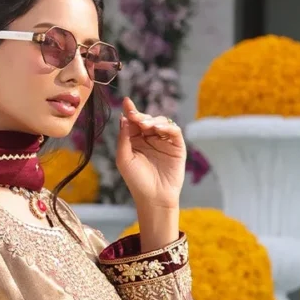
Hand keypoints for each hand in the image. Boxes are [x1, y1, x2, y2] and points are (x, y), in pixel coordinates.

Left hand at [115, 96, 186, 212]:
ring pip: (161, 122)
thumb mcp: (124, 158)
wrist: (153, 198)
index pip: (134, 122)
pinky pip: (174, 131)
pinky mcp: (176, 146)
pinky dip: (167, 127)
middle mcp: (150, 139)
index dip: (131, 111)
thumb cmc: (136, 181)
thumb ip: (123, 138)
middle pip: (147, 119)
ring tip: (146, 125)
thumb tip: (123, 117)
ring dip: (153, 120)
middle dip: (141, 116)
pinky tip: (158, 129)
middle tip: (136, 118)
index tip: (126, 102)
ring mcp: (164, 142)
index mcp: (136, 141)